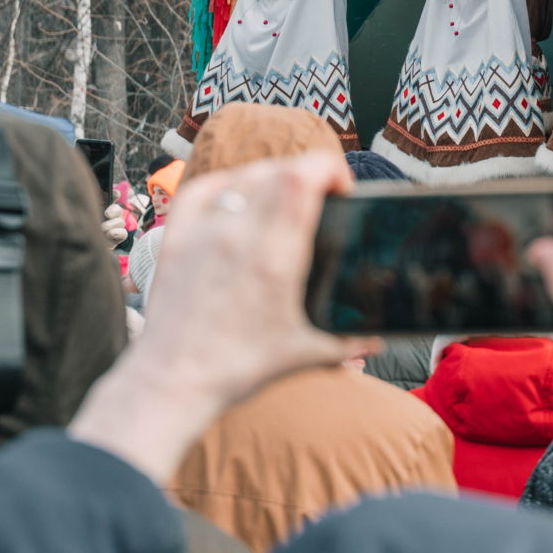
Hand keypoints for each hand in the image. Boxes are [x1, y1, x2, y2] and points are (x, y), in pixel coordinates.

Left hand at [68, 153, 372, 483]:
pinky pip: (205, 187)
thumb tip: (380, 337)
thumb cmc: (236, 369)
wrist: (172, 383)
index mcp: (273, 257)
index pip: (302, 177)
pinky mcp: (177, 238)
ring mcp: (202, 232)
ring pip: (246, 175)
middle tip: (321, 199)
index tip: (342, 189)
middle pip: (279, 170)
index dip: (329, 170)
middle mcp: (236, 235)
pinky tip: (242, 196)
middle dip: (309, 175)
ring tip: (286, 200)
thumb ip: (349, 341)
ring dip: (273, 177)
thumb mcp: (304, 354)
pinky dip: (230, 183)